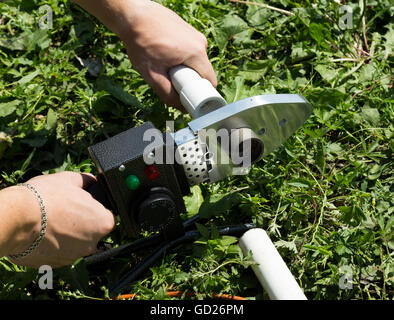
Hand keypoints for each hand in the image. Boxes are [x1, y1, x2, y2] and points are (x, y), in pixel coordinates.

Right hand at [5, 172, 114, 267]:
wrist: (17, 219)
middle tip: (64, 210)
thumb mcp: (71, 179)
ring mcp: (74, 256)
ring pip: (75, 242)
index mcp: (103, 223)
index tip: (80, 204)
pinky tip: (43, 231)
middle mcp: (93, 243)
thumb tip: (92, 181)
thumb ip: (87, 181)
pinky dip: (54, 243)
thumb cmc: (46, 198)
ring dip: (67, 233)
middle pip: (91, 231)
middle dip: (80, 222)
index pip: (106, 217)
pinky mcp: (56, 263)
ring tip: (50, 219)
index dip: (93, 209)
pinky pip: (60, 251)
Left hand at [72, 0, 216, 109]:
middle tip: (171, 80)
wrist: (133, 15)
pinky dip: (182, 57)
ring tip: (165, 65)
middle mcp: (200, 42)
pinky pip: (191, 51)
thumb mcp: (152, 74)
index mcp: (196, 53)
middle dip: (190, 81)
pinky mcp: (189, 31)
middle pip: (202, 72)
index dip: (201, 94)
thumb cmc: (141, 41)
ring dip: (185, 69)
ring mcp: (195, 34)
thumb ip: (167, 94)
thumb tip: (180, 108)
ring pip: (196, 62)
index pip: (210, 81)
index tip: (190, 98)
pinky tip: (166, 55)